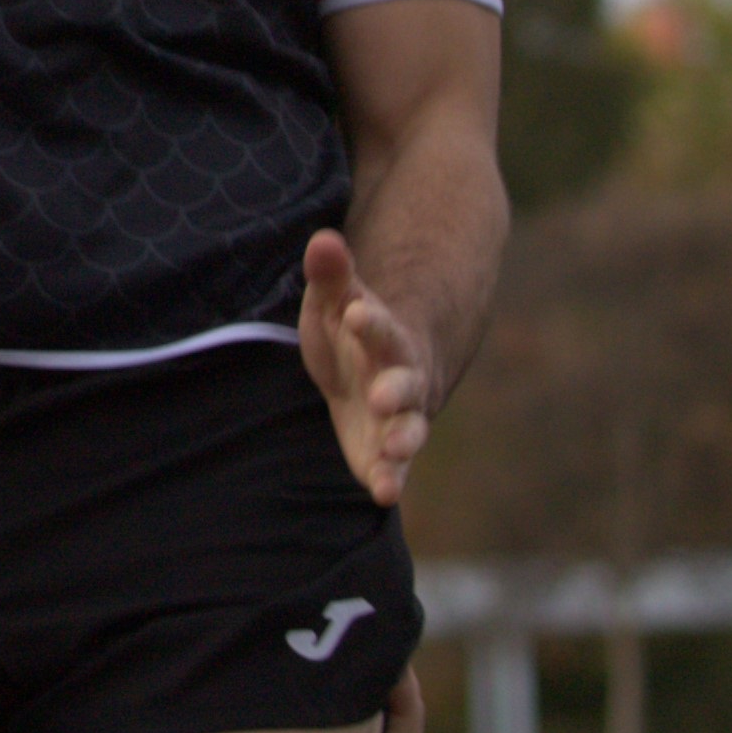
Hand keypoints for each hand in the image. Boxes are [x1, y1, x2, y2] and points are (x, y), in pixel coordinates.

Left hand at [299, 229, 435, 504]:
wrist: (376, 369)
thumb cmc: (350, 331)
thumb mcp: (334, 298)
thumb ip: (331, 273)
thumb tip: (322, 239)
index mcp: (384, 337)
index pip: (379, 327)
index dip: (369, 320)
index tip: (355, 312)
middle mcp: (400, 378)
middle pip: (404, 384)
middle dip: (395, 390)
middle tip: (382, 396)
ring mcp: (397, 416)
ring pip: (408, 430)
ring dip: (403, 444)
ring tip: (394, 456)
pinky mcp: (385, 449)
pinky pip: (393, 466)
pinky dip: (390, 478)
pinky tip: (384, 494)